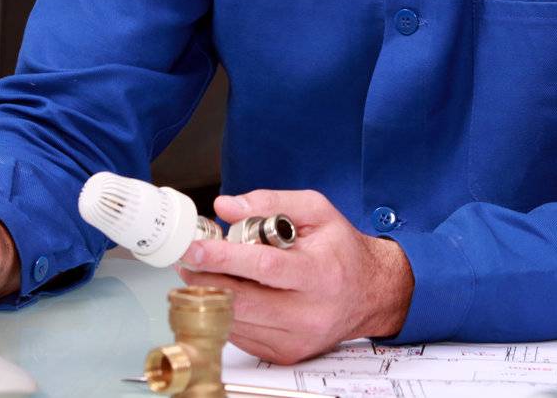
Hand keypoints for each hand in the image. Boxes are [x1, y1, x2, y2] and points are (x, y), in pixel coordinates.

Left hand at [175, 189, 412, 364]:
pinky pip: (243, 336)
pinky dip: (228, 313)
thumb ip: (271, 202)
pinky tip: (228, 292)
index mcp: (319, 273)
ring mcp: (297, 339)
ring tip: (203, 272)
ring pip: (238, 322)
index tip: (195, 248)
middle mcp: (309, 312)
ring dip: (212, 296)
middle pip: (243, 301)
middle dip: (207, 279)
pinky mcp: (287, 354)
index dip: (224, 258)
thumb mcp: (316, 210)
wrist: (370, 292)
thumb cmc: (341, 249)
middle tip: (186, 260)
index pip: (264, 268)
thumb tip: (226, 207)